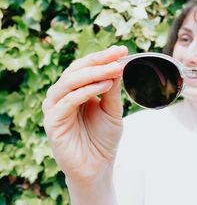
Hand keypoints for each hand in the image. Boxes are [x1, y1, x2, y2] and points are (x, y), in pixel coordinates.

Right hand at [42, 45, 127, 184]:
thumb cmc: (104, 139)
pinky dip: (86, 90)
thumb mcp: (113, 110)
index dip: (102, 57)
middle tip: (119, 55)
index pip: (85, 67)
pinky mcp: (53, 122)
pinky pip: (67, 101)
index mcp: (75, 91)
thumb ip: (113, 90)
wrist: (98, 167)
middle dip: (99, 60)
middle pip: (76, 70)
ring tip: (115, 69)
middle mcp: (63, 96)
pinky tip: (104, 85)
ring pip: (70, 81)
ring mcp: (55, 108)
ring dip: (94, 73)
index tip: (122, 50)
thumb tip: (118, 64)